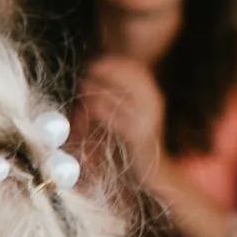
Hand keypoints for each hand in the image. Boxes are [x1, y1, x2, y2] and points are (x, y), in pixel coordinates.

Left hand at [78, 56, 165, 180]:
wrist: (153, 172)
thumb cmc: (134, 142)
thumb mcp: (132, 114)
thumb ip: (120, 96)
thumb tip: (96, 76)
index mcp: (154, 96)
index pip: (135, 69)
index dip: (113, 64)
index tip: (94, 64)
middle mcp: (153, 104)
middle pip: (126, 78)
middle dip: (103, 74)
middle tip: (84, 76)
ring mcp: (146, 119)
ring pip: (116, 95)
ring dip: (95, 91)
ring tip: (82, 92)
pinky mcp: (136, 135)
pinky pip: (114, 116)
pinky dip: (98, 110)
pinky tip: (89, 108)